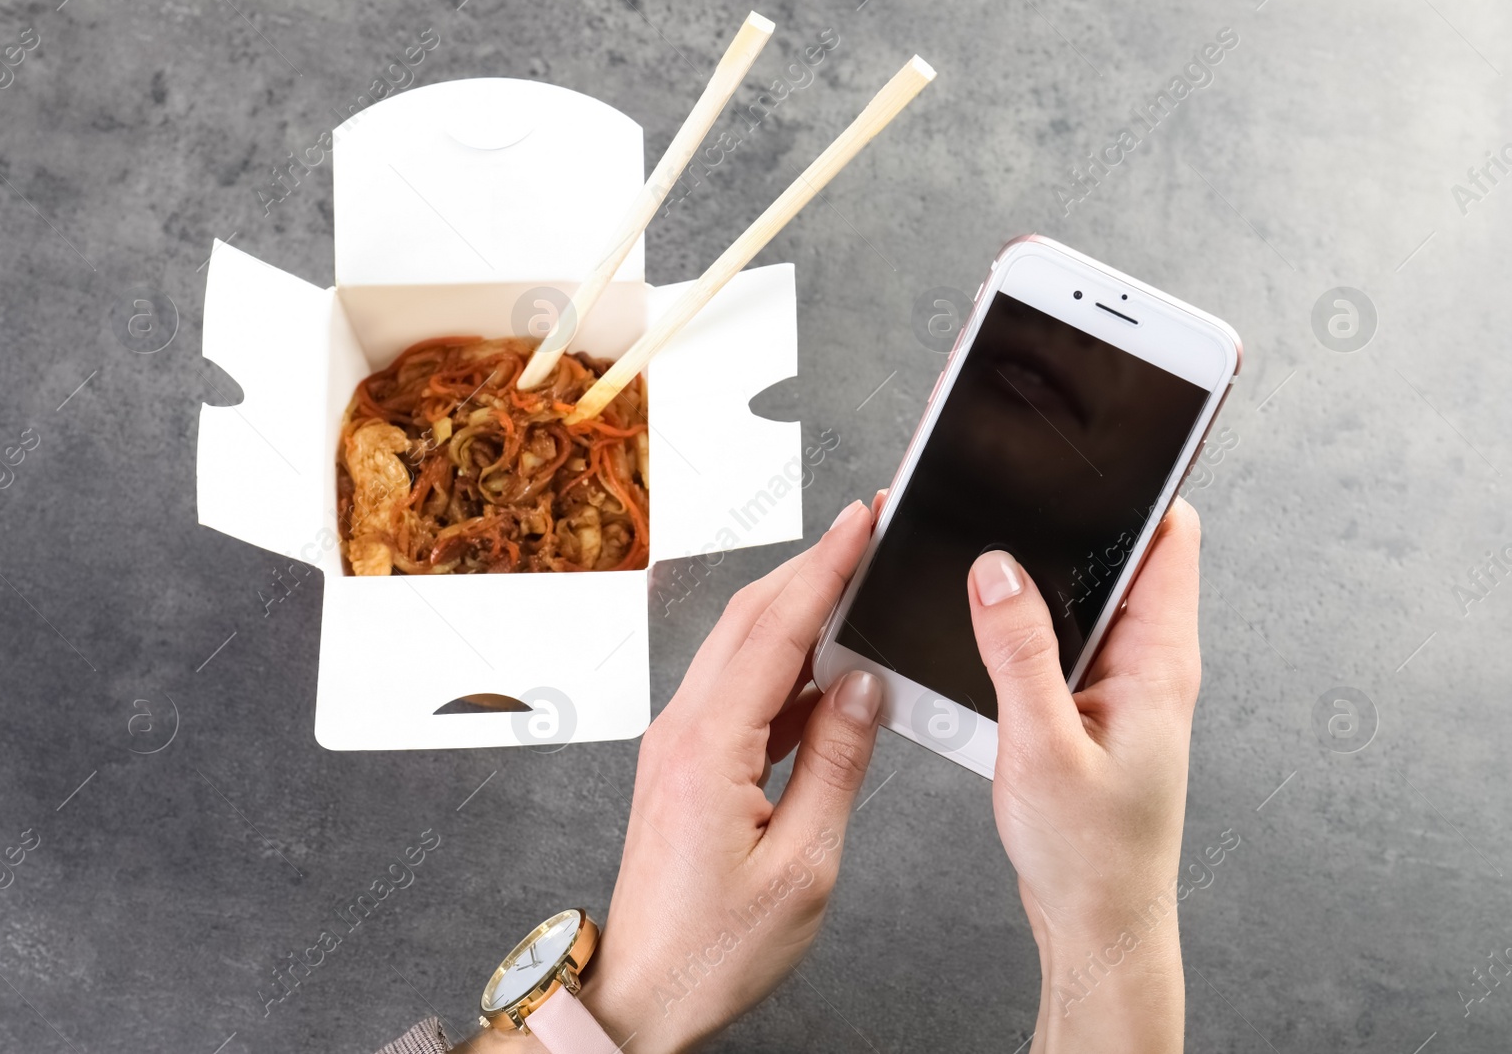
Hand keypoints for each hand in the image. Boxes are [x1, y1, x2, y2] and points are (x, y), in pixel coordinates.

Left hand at [578, 499, 884, 1052]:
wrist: (644, 992)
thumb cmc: (713, 948)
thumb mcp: (803, 864)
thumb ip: (837, 764)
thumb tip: (864, 688)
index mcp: (708, 748)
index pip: (776, 629)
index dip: (825, 566)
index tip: (861, 520)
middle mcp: (681, 731)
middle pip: (750, 619)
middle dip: (812, 567)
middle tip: (866, 533)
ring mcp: (677, 743)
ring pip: (741, 649)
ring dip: (798, 612)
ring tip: (857, 592)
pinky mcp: (684, 761)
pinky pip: (738, 690)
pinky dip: (786, 667)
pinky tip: (827, 672)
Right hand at [968, 498, 1202, 1052]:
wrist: (1096, 924)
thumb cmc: (1090, 855)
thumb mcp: (1043, 746)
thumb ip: (1018, 651)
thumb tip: (996, 568)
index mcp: (1160, 660)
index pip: (1170, 536)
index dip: (1137, 483)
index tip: (1090, 446)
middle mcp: (1148, 661)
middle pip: (1118, 555)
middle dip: (1064, 520)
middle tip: (1006, 492)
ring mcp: (1119, 681)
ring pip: (1081, 596)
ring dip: (1034, 576)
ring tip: (981, 558)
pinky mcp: (1088, 702)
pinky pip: (1056, 637)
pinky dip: (1019, 622)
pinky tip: (977, 627)